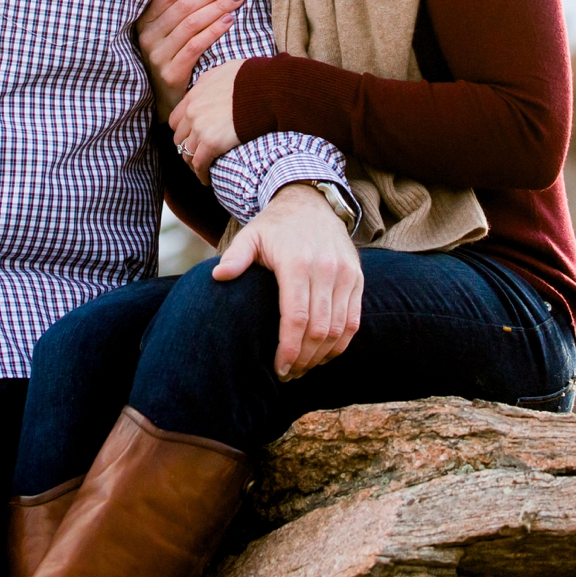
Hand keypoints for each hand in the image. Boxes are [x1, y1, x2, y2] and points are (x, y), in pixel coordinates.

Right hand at [135, 0, 241, 117]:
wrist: (166, 101)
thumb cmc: (172, 56)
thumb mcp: (164, 31)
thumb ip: (172, 5)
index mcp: (145, 21)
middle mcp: (148, 37)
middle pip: (183, 7)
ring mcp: (157, 57)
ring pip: (191, 24)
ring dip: (217, 6)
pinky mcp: (171, 74)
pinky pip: (195, 46)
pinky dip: (213, 31)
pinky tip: (229, 20)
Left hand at [169, 59, 244, 179]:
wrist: (267, 89)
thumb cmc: (254, 78)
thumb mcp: (225, 71)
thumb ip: (212, 81)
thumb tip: (214, 85)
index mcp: (194, 94)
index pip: (177, 118)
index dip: (183, 130)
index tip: (191, 137)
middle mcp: (192, 111)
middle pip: (179, 137)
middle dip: (186, 146)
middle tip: (197, 155)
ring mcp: (200, 127)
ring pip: (187, 153)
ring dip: (194, 162)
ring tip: (203, 170)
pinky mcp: (211, 143)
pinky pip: (199, 164)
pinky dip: (201, 173)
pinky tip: (207, 179)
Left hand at [211, 182, 361, 379]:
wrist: (311, 203)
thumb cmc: (275, 227)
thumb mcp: (251, 235)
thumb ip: (235, 257)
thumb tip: (218, 277)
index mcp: (296, 263)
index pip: (296, 317)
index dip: (289, 348)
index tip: (279, 368)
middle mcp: (325, 269)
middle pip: (319, 329)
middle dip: (304, 359)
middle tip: (288, 374)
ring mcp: (345, 274)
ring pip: (339, 329)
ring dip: (322, 356)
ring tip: (303, 368)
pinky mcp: (357, 278)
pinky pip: (354, 320)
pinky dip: (341, 343)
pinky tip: (323, 355)